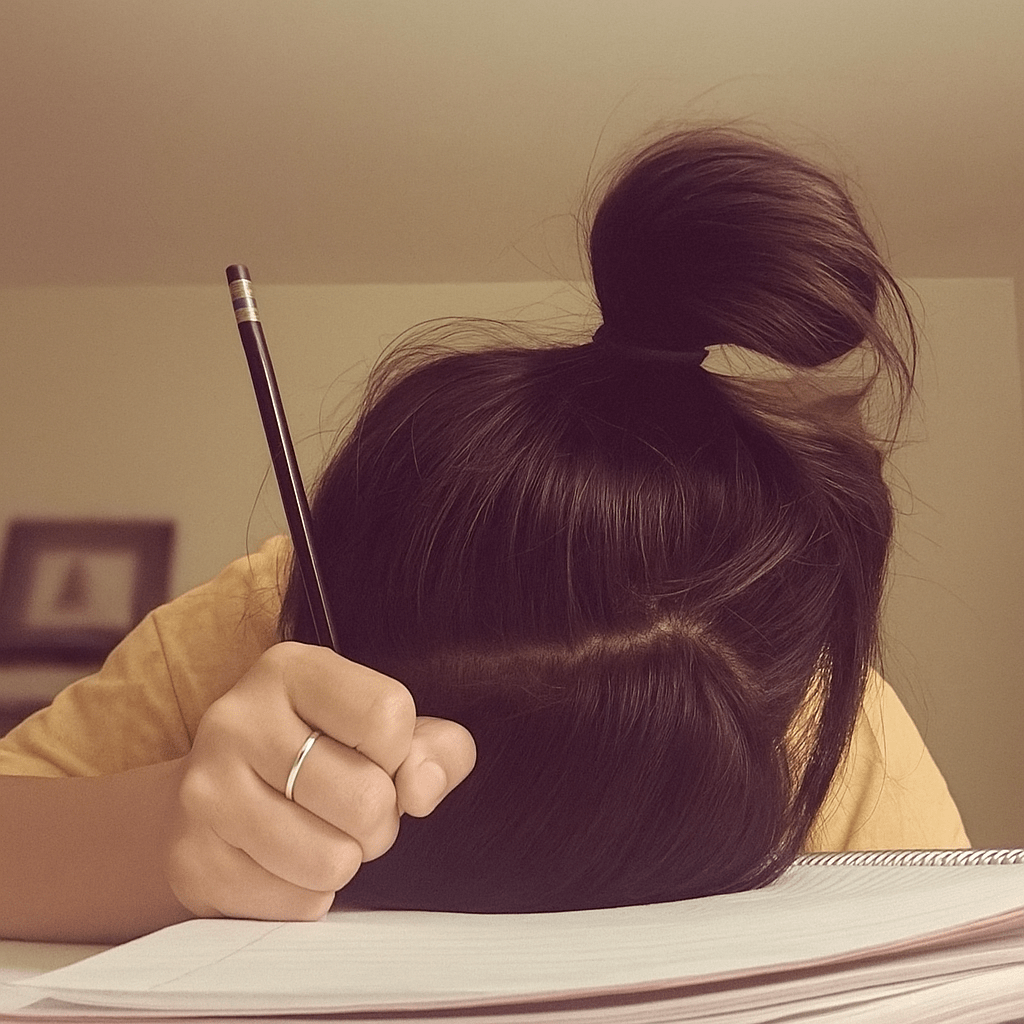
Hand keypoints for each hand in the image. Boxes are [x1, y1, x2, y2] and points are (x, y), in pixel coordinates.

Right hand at [165, 642, 475, 920]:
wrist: (210, 801)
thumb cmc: (316, 757)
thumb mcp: (382, 731)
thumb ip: (434, 749)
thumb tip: (423, 786)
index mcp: (290, 670)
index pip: (387, 713)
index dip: (400, 751)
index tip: (377, 756)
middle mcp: (238, 719)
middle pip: (367, 796)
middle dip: (379, 818)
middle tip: (350, 809)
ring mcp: (206, 790)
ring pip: (334, 859)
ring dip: (345, 859)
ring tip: (319, 834)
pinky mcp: (193, 859)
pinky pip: (297, 902)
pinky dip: (307, 894)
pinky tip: (283, 862)